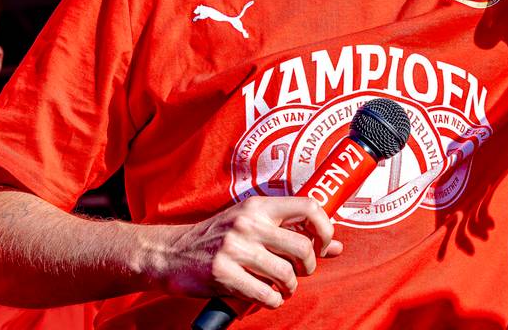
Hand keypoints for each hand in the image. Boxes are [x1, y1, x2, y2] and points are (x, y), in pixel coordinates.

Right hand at [148, 196, 340, 307]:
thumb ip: (292, 232)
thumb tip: (336, 247)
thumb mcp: (252, 224)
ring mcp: (235, 249)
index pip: (308, 206)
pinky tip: (267, 298)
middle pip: (302, 247)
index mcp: (258, 206)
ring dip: (290, 287)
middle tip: (301, 272)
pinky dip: (273, 301)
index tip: (325, 243)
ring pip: (286, 274)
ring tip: (282, 288)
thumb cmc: (218, 237)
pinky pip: (265, 294)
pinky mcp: (223, 274)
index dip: (325, 228)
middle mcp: (248, 223)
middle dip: (308, 266)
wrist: (171, 253)